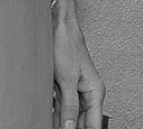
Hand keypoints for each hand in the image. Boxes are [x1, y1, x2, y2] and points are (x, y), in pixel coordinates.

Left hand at [52, 1, 104, 128]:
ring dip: (60, 120)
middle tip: (57, 128)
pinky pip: (61, 105)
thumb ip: (69, 106)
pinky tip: (47, 116)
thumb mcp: (67, 79)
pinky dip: (55, 111)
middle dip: (70, 127)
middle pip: (81, 121)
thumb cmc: (66, 43)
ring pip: (70, 115)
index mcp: (95, 92)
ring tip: (50, 123)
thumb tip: (70, 128)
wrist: (57, 25)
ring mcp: (75, 90)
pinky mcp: (64, 86)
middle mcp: (87, 93)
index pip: (94, 125)